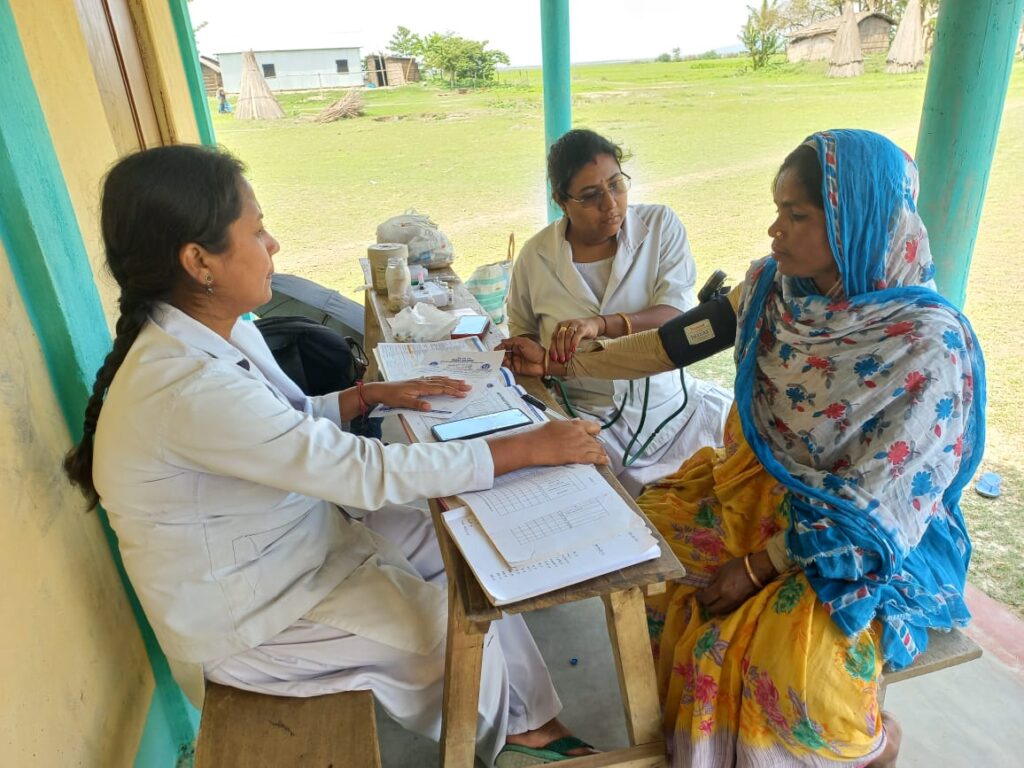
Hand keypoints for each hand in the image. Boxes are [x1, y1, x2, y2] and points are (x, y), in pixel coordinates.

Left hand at [363, 377, 470, 411]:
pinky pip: (433, 378)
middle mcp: (422, 382)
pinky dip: (441, 378)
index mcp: (420, 387)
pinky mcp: (416, 381)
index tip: (463, 393)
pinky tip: (444, 377)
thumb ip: (417, 404)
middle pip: (443, 382)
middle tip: (468, 386)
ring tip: (461, 381)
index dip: (453, 391)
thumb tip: (430, 407)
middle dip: (456, 384)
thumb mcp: (403, 402)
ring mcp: (420, 380)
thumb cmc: (391, 396)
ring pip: (439, 379)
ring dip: (451, 380)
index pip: (440, 388)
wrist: (380, 390)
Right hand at [488, 419, 607, 474]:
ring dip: (600, 452)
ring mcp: (580, 445)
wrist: (535, 446)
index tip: (595, 436)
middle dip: (597, 444)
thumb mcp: (555, 425)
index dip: (595, 432)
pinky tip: (604, 461)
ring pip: (597, 448)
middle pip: (596, 439)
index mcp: (575, 425)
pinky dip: (601, 459)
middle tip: (597, 449)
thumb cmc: (541, 435)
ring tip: (602, 456)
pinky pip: (595, 457)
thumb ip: (568, 425)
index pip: (593, 426)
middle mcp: (580, 433)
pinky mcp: (579, 456)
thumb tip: (573, 424)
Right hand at [496, 337, 565, 377]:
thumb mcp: (523, 342)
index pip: (505, 346)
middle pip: (503, 354)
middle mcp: (514, 353)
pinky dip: (504, 366)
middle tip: (495, 356)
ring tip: (501, 360)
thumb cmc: (534, 350)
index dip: (499, 347)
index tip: (494, 350)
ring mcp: (515, 361)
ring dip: (500, 360)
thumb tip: (501, 341)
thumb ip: (512, 341)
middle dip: (498, 354)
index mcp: (516, 346)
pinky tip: (503, 364)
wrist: (543, 362)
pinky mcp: (516, 369)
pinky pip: (507, 368)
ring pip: (504, 361)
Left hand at [548, 316, 603, 363]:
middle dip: (559, 350)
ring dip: (566, 348)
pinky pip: (577, 335)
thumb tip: (555, 357)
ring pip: (567, 336)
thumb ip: (561, 343)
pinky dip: (574, 343)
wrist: (593, 324)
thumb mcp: (568, 336)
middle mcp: (566, 324)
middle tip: (561, 360)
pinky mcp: (583, 327)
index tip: (554, 358)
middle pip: (560, 337)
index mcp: (559, 326)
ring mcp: (574, 324)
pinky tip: (573, 350)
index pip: (554, 338)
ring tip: (567, 357)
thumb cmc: (578, 333)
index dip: (553, 348)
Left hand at [696, 552, 775, 615]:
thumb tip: (707, 588)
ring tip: (712, 601)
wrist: (757, 570)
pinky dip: (723, 608)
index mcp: (721, 589)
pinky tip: (721, 601)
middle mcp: (727, 599)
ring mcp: (735, 603)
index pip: (706, 599)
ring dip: (715, 608)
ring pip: (721, 612)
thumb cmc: (738, 566)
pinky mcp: (741, 604)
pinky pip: (729, 610)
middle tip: (704, 599)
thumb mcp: (721, 569)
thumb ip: (712, 580)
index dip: (699, 597)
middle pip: (712, 609)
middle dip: (706, 605)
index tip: (698, 594)